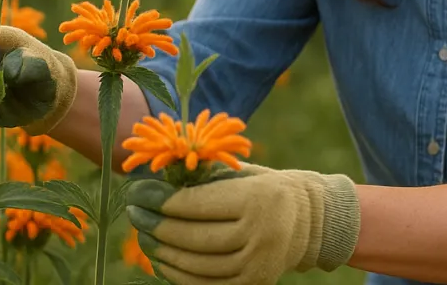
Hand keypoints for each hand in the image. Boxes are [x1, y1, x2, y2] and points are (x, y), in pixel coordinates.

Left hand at [126, 164, 361, 284]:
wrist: (313, 221)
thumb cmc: (268, 189)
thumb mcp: (243, 174)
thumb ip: (205, 179)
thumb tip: (154, 186)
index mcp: (257, 199)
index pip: (195, 205)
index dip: (160, 200)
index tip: (137, 193)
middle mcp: (261, 234)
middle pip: (192, 237)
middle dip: (155, 226)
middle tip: (134, 214)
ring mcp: (258, 265)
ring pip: (196, 265)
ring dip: (162, 252)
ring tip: (143, 236)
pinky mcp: (254, 284)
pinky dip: (179, 276)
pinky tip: (162, 261)